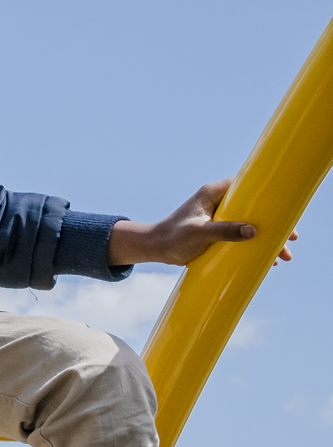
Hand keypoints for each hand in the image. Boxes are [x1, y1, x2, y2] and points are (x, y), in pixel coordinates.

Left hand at [108, 178, 296, 268]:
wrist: (155, 248)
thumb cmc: (172, 237)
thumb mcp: (198, 233)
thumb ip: (223, 231)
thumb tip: (252, 231)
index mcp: (212, 194)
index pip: (246, 186)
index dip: (268, 196)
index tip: (286, 212)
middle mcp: (218, 202)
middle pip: (255, 207)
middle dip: (274, 224)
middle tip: (291, 240)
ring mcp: (219, 216)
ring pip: (251, 223)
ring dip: (268, 238)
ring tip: (283, 257)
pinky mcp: (218, 230)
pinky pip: (243, 234)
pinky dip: (256, 245)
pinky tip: (267, 260)